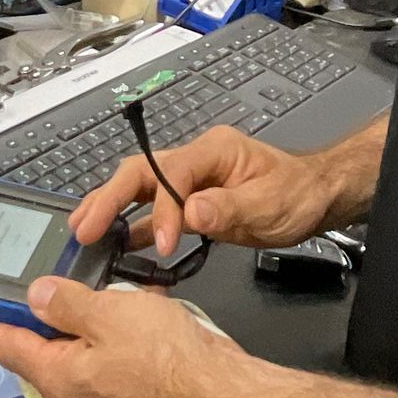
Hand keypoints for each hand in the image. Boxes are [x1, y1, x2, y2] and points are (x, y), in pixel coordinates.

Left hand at [0, 277, 255, 397]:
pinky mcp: (132, 379)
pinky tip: (130, 295)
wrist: (218, 393)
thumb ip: (67, 303)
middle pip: (39, 345)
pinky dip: (112, 319)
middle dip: (31, 312)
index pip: (5, 346)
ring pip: (78, 342)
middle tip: (20, 280)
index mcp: (57, 374)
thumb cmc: (166, 362)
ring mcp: (104, 386)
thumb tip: (37, 294)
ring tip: (81, 279)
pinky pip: (110, 344)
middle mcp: (75, 386)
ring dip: (79, 311)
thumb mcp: (107, 315)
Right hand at [72, 125, 344, 258]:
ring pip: (138, 188)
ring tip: (83, 232)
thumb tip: (189, 212)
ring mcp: (190, 181)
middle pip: (140, 172)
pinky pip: (153, 212)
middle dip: (109, 198)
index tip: (164, 243)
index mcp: (214, 151)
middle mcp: (195, 160)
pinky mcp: (190, 203)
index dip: (162, 208)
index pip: (172, 173)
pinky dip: (133, 227)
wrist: (314, 198)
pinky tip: (115, 246)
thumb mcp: (271, 203)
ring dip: (109, 208)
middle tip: (85, 229)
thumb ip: (230, 208)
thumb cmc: (298, 194)